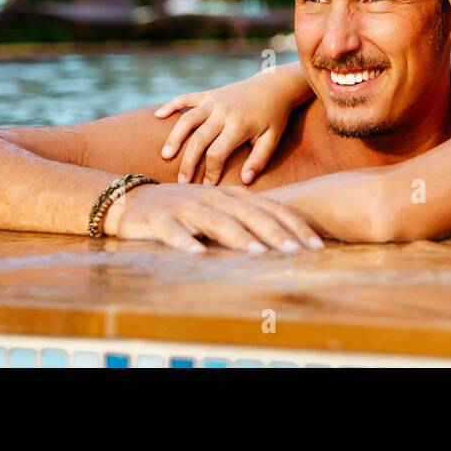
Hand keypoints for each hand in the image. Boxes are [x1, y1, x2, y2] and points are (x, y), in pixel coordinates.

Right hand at [104, 182, 322, 253]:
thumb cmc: (184, 208)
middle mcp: (214, 199)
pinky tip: (197, 254)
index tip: (316, 245)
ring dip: (238, 238)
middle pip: (250, 215)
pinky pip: (175, 232)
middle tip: (298, 252)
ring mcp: (187, 208)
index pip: (270, 209)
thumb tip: (286, 237)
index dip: (294, 226)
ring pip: (217, 223)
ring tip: (259, 253)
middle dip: (276, 234)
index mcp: (232, 196)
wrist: (133, 200)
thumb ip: (248, 217)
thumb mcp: (219, 208)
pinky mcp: (161, 220)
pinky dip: (186, 243)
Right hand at [154, 81, 294, 184]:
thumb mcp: (272, 139)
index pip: (217, 153)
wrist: (274, 86)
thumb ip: (259, 160)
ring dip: (174, 137)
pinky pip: (186, 98)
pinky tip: (157, 116)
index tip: (207, 186)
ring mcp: (214, 101)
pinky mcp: (209, 94)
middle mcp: (223, 112)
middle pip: (198, 140)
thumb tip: (245, 180)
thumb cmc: (274, 117)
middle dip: (188, 162)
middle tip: (180, 182)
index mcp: (239, 125)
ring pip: (187, 119)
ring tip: (165, 155)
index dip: (210, 172)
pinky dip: (171, 105)